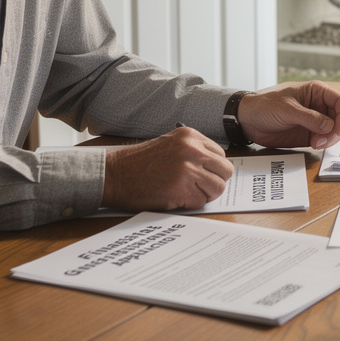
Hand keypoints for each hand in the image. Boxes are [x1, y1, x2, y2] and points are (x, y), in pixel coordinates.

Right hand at [101, 127, 233, 210]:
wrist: (114, 175)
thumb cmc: (138, 164)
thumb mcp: (170, 145)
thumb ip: (193, 151)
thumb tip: (215, 167)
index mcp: (190, 136)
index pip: (221, 155)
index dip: (212, 169)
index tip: (201, 175)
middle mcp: (192, 149)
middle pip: (225, 171)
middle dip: (214, 182)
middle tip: (197, 188)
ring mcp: (188, 169)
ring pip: (217, 188)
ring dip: (203, 194)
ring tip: (184, 193)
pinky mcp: (181, 188)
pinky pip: (201, 201)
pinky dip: (190, 204)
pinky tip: (174, 197)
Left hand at [238, 81, 339, 149]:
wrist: (248, 121)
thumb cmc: (265, 106)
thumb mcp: (287, 109)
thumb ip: (309, 118)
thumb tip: (330, 126)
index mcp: (317, 92)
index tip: (336, 129)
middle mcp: (320, 106)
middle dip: (337, 130)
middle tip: (323, 141)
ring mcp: (316, 121)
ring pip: (336, 130)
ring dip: (331, 139)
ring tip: (315, 145)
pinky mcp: (311, 134)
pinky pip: (326, 140)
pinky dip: (325, 145)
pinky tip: (315, 147)